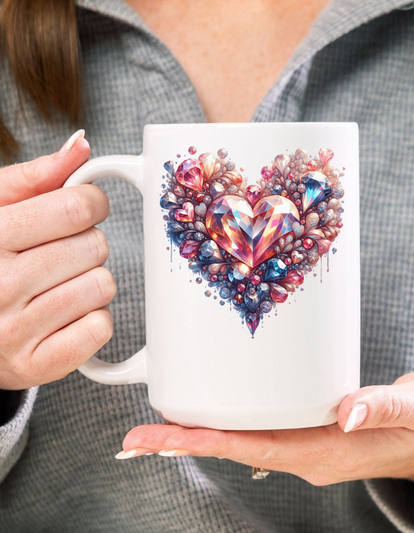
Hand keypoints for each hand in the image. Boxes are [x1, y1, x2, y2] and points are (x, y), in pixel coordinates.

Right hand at [0, 131, 115, 389]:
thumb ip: (36, 176)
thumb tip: (82, 145)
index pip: (78, 207)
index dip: (91, 203)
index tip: (82, 210)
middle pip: (95, 246)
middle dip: (87, 244)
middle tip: (59, 254)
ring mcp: (14, 331)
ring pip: (102, 286)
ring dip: (90, 281)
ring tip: (57, 285)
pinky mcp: (36, 365)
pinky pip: (100, 328)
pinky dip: (92, 318)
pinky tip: (63, 315)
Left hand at [121, 368, 413, 517]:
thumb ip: (384, 406)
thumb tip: (348, 410)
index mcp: (330, 449)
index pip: (256, 448)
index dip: (205, 442)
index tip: (161, 438)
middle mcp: (311, 451)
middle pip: (238, 447)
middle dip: (187, 440)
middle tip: (138, 435)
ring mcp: (311, 443)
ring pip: (246, 440)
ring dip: (203, 432)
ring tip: (162, 420)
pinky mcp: (314, 429)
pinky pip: (263, 429)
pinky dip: (231, 422)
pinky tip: (215, 411)